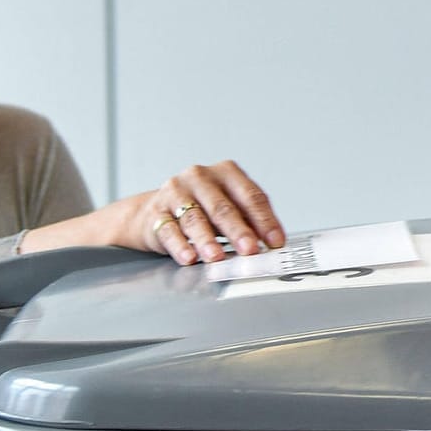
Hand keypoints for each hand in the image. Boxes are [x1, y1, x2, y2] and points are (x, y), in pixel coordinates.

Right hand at [135, 160, 285, 264]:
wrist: (155, 209)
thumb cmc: (202, 208)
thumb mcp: (229, 208)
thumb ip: (250, 221)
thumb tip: (272, 243)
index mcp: (227, 172)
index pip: (251, 196)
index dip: (265, 220)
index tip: (275, 242)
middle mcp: (201, 178)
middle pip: (223, 207)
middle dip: (238, 231)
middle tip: (250, 249)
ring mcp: (176, 193)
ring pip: (195, 219)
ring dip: (207, 240)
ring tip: (217, 257)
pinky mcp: (156, 212)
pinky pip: (169, 230)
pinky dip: (180, 246)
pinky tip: (189, 258)